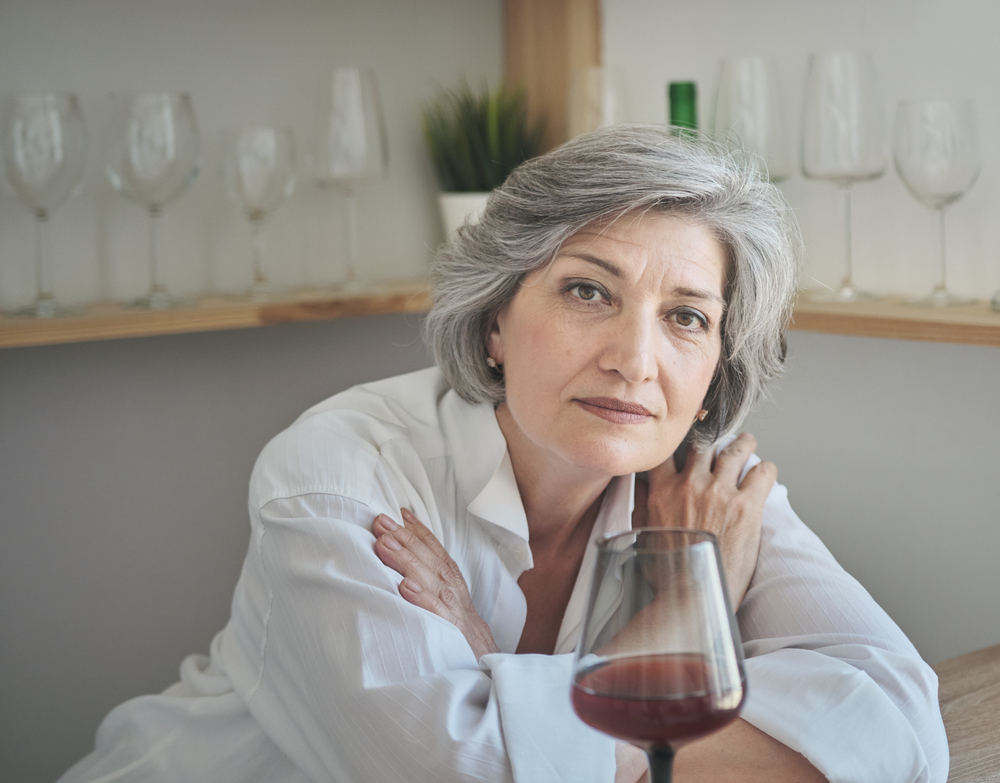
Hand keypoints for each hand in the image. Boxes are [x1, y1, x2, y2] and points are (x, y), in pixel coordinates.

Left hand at [373, 508, 499, 660]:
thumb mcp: (446, 603)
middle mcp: (453, 592)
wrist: (486, 665)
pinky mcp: (454, 634)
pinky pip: (437, 615)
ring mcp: (455, 613)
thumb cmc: (458, 632)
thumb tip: (402, 563)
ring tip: (384, 545)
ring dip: (407, 561)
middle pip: (430, 560)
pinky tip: (405, 588)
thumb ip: (429, 581)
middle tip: (380, 522)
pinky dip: (423, 600)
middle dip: (405, 538)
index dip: (418, 531)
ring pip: (431, 581)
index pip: (436, 551)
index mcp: (451, 584)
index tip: (399, 512)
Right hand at [634, 433, 775, 606]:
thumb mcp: (643, 533)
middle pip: (702, 445)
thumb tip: (641, 486)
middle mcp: (691, 485)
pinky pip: (762, 473)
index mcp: (662, 491)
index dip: (675, 442)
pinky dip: (765, 469)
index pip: (666, 451)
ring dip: (743, 444)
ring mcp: (721, 494)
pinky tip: (765, 471)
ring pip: (735, 451)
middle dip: (712, 438)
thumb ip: (643, 505)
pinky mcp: (748, 507)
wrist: (692, 596)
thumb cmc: (667, 571)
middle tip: (720, 438)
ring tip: (747, 442)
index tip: (683, 440)